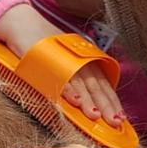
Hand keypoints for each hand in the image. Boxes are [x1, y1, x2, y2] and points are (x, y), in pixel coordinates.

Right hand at [0, 5, 125, 126]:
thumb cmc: (46, 47)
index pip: (104, 84)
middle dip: (106, 106)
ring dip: (89, 101)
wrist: (25, 24)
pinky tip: (75, 102)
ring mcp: (65, 60)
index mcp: (87, 61)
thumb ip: (79, 78)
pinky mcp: (48, 60)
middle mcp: (80, 60)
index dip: (113, 102)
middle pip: (97, 86)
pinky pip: (60, 77)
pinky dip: (68, 90)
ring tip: (95, 116)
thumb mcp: (67, 61)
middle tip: (115, 123)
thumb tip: (88, 102)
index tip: (121, 118)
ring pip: (81, 84)